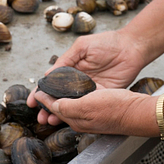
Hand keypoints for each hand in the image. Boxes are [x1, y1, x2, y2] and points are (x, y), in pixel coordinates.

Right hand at [27, 29, 146, 123]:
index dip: (41, 92)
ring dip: (60, 113)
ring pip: (72, 104)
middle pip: (60, 97)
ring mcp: (90, 89)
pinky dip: (78, 112)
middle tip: (40, 117)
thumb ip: (66, 59)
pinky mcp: (102, 95)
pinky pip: (88, 105)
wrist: (131, 47)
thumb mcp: (82, 46)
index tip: (32, 102)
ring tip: (50, 121)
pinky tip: (69, 119)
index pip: (53, 83)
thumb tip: (47, 74)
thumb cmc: (107, 42)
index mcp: (72, 68)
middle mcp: (79, 81)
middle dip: (48, 107)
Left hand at [33, 87, 158, 136]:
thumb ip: (65, 106)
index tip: (36, 91)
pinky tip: (79, 86)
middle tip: (41, 92)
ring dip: (63, 96)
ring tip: (56, 88)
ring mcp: (92, 113)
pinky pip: (85, 99)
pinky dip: (77, 93)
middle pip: (61, 107)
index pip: (53, 108)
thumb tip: (49, 105)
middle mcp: (82, 118)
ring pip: (72, 103)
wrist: (137, 111)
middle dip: (50, 100)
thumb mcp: (86, 105)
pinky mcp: (102, 106)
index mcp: (75, 119)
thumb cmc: (114, 108)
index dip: (44, 99)